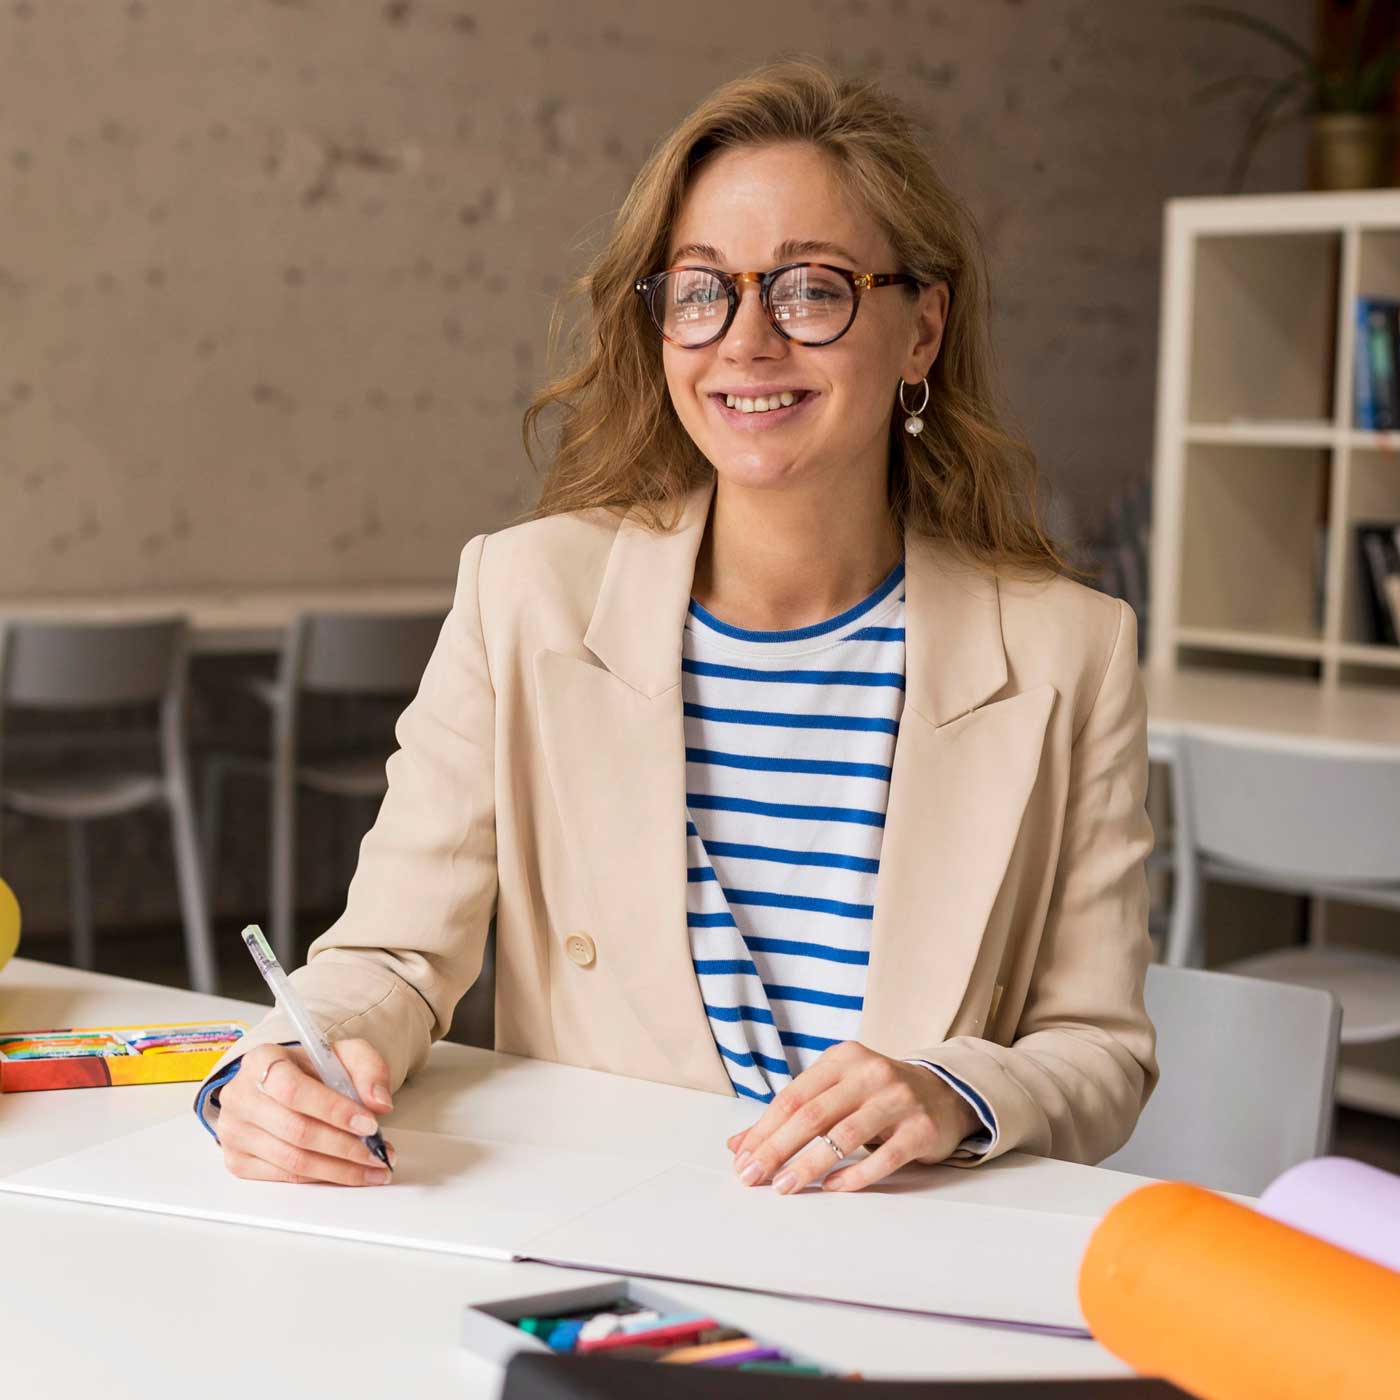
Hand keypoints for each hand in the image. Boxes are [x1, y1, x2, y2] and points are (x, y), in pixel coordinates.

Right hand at [215, 1039, 396, 1185]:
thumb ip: (368, 1069)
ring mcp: (234, 1132)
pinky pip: (285, 1176)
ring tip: (373, 1168)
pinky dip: (322, 1178)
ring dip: (340, 1169)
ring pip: (293, 1160)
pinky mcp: (237, 1161)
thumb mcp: (344, 1054)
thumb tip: (379, 1102)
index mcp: (262, 1060)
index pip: (294, 1090)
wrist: (280, 1083)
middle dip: (345, 1147)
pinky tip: (347, 1174)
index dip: (334, 1110)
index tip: (370, 1124)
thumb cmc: (312, 1069)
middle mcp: (241, 1096)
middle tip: (378, 1153)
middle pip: (296, 1131)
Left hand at [725, 1041, 979, 1194]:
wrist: (944, 1094)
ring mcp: (898, 1099)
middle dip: (777, 1148)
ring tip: (784, 1187)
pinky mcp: (921, 1128)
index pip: (793, 1096)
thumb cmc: (876, 1095)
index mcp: (843, 1057)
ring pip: (845, 1136)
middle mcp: (870, 1072)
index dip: (764, 1130)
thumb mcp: (835, 1092)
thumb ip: (791, 1115)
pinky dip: (854, 1175)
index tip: (742, 1160)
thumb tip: (738, 1146)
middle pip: (812, 1114)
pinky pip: (883, 1157)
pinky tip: (831, 1187)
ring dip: (809, 1164)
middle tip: (752, 1178)